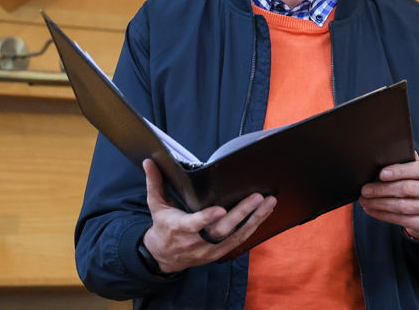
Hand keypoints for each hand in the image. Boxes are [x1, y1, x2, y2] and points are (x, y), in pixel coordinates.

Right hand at [141, 159, 276, 273]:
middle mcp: (196, 242)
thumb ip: (155, 183)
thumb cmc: (163, 226)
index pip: (194, 224)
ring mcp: (209, 250)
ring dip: (254, 220)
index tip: (220, 209)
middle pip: (221, 230)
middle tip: (258, 197)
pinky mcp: (218, 254)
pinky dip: (253, 228)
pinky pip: (239, 242)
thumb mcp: (156, 205)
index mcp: (179, 228)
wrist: (164, 256)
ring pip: (235, 237)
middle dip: (241, 213)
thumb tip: (149, 161)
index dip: (207, 218)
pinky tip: (265, 214)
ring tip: (269, 203)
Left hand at [359, 152, 418, 241]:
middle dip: (382, 189)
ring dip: (379, 203)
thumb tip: (386, 154)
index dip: (399, 171)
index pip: (417, 169)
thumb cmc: (418, 185)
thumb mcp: (416, 172)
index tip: (381, 174)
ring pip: (401, 206)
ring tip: (364, 200)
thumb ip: (406, 162)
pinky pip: (399, 219)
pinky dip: (382, 214)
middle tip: (365, 189)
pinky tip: (371, 209)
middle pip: (407, 189)